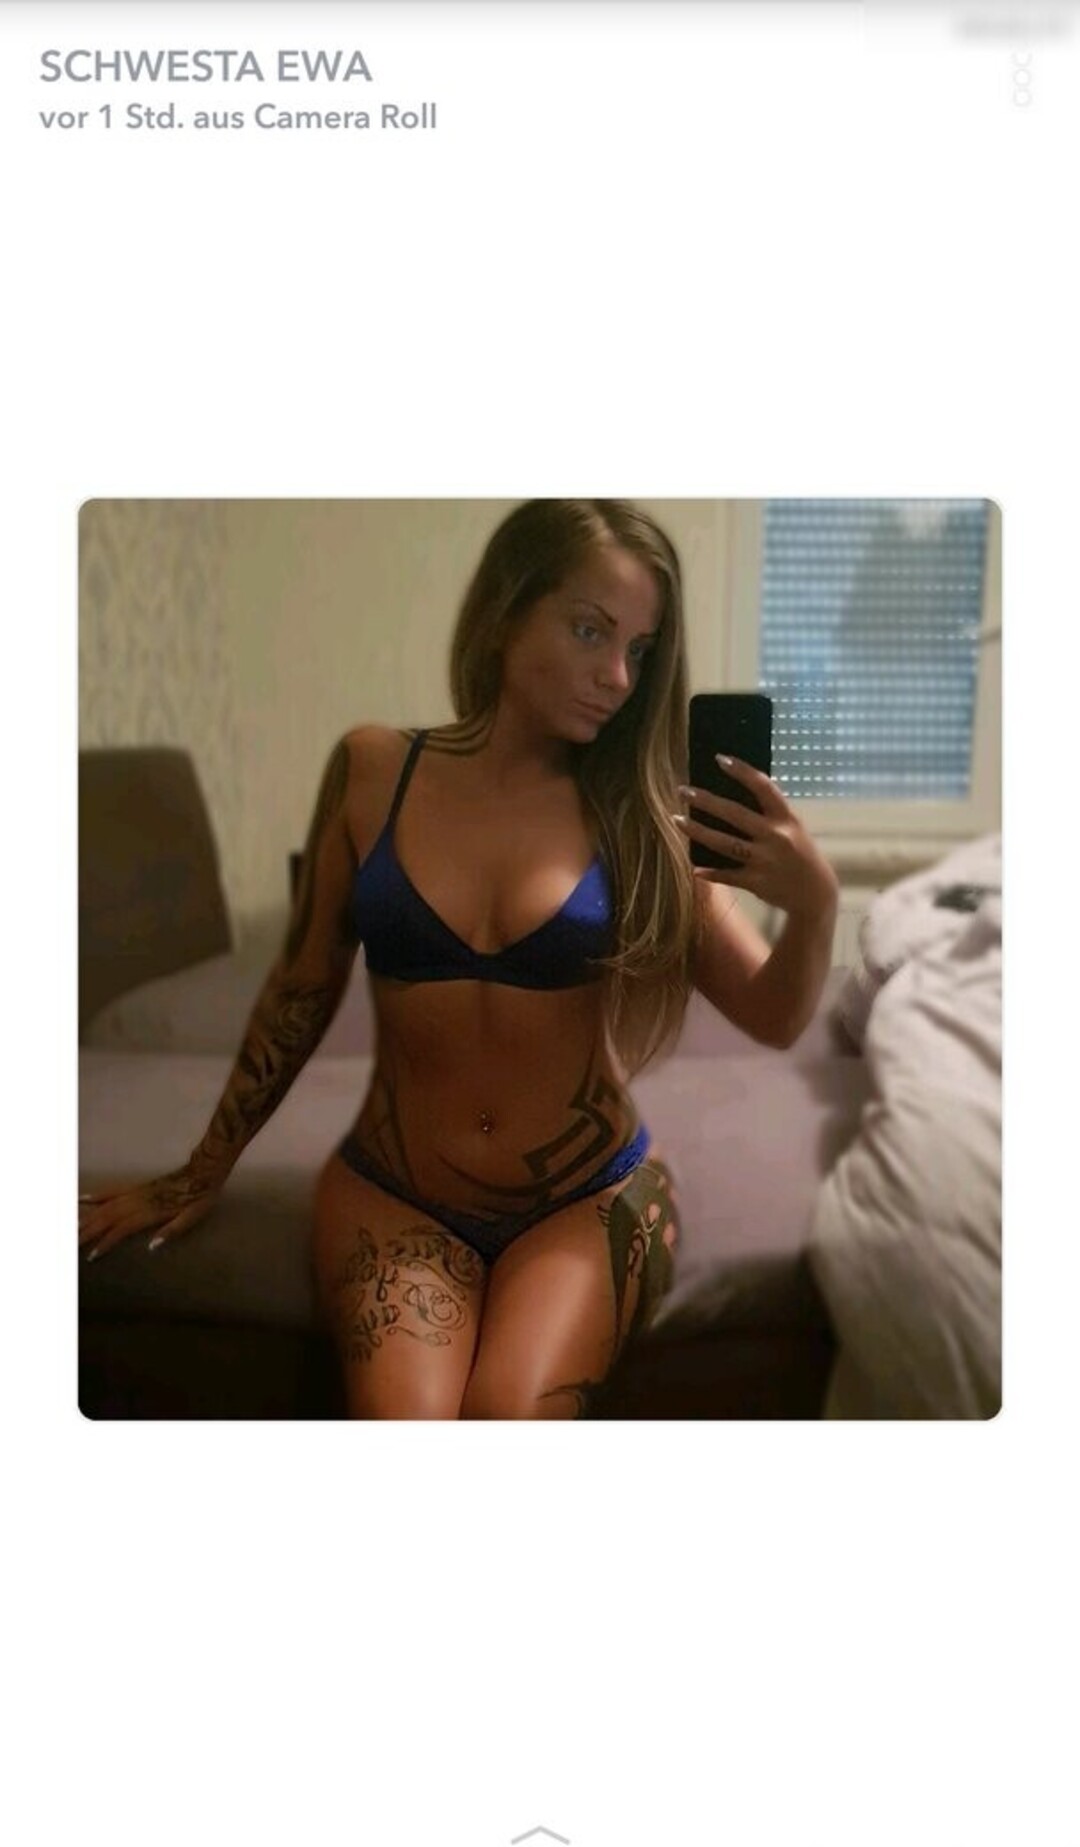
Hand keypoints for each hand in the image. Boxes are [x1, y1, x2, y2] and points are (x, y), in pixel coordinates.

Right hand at [78, 1160, 224, 1262]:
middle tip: (71, 1244)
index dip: (106, 1242)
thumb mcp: (192, 1217)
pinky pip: (112, 1192)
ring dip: (87, 1217)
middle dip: (88, 1232)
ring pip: (105, 1206)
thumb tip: (152, 1247)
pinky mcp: (137, 1187)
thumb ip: (171, 1232)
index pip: (121, 1229)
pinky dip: (96, 1196)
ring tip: (71, 1228)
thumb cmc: (199, 1198)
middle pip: (107, 1218)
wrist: (203, 1172)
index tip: (92, 1255)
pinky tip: (82, 1199)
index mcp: (150, 1212)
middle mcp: (138, 1202)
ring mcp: (136, 1193)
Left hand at [675, 755, 838, 917]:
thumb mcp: (793, 828)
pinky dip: (711, 873)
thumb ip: (770, 814)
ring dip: (697, 831)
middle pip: (734, 814)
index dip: (742, 772)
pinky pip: (727, 875)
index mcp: (786, 819)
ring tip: (676, 820)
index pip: (763, 787)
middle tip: (682, 790)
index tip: (720, 759)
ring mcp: (764, 860)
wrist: (816, 894)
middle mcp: (775, 837)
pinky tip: (694, 869)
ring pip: (724, 843)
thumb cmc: (800, 854)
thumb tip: (736, 794)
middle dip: (705, 801)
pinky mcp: (756, 882)